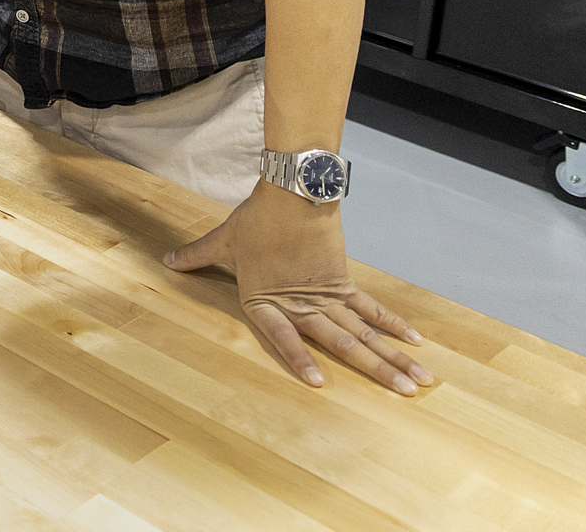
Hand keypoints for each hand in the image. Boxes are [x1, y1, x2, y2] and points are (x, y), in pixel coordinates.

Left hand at [165, 181, 431, 393]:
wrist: (291, 192)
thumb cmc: (255, 219)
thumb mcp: (222, 240)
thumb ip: (196, 256)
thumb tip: (167, 260)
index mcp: (267, 300)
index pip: (283, 336)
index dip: (298, 358)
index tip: (319, 384)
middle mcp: (302, 304)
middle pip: (343, 343)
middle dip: (375, 370)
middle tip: (404, 394)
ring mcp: (327, 295)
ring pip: (364, 332)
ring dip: (392, 356)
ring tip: (418, 380)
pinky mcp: (342, 281)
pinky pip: (371, 308)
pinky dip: (392, 324)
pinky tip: (415, 342)